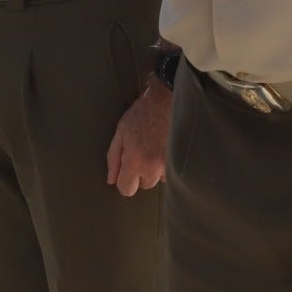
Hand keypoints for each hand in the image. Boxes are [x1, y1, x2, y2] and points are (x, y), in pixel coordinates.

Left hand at [104, 81, 171, 195]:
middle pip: (144, 185)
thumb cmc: (142, 114)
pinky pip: (171, 171)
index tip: (126, 172)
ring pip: (159, 179)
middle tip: (142, 152)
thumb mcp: (120, 133)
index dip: (124, 181)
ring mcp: (169, 164)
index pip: (127, 189)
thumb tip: (111, 179)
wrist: (167, 101)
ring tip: (155, 148)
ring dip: (156, 169)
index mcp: (134, 161)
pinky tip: (164, 148)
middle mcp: (153, 167)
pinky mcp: (180, 160)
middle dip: (141, 173)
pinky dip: (167, 164)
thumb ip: (114, 158)